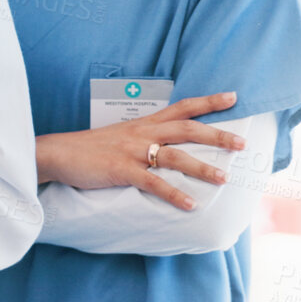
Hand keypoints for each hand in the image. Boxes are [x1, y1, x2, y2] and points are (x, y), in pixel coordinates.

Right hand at [35, 92, 246, 209]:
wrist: (57, 153)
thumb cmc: (90, 148)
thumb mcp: (121, 136)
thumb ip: (145, 138)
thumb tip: (167, 147)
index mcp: (144, 123)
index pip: (182, 107)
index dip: (208, 102)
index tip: (233, 96)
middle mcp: (142, 133)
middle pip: (186, 129)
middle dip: (217, 135)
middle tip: (242, 144)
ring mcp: (132, 151)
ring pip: (174, 156)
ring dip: (201, 168)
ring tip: (223, 179)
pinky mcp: (120, 170)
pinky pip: (153, 183)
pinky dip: (173, 194)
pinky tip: (190, 205)